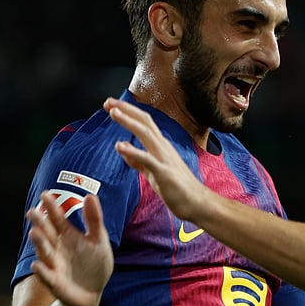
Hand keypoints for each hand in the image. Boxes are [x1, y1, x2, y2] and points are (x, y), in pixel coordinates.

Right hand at [27, 191, 113, 305]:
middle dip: (40, 223)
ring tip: (34, 232)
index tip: (45, 194)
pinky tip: (36, 265)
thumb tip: (90, 195)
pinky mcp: (55, 282)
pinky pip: (47, 276)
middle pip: (47, 233)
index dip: (51, 207)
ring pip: (45, 252)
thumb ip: (94, 219)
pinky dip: (42, 271)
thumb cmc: (94, 264)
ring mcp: (54, 264)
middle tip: (32, 211)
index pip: (57, 219)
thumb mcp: (99, 240)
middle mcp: (57, 248)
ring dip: (39, 243)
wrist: (93, 292)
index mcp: (67, 235)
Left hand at [106, 97, 207, 220]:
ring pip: (146, 134)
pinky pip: (147, 159)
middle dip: (126, 110)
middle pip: (144, 122)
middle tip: (108, 102)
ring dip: (129, 122)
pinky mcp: (164, 172)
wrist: (196, 203)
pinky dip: (134, 151)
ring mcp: (164, 159)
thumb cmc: (177, 188)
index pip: (144, 123)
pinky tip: (120, 146)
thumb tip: (122, 148)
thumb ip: (137, 160)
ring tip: (113, 113)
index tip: (112, 105)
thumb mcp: (152, 172)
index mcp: (160, 146)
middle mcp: (163, 148)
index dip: (128, 112)